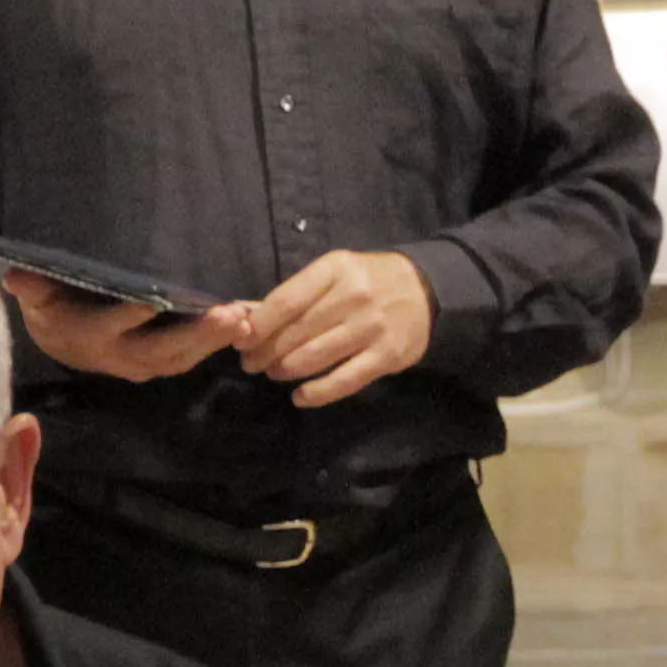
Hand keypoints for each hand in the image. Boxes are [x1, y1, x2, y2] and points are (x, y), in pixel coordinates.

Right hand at [7, 269, 249, 382]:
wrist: (61, 344)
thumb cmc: (54, 310)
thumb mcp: (38, 298)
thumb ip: (32, 288)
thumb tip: (16, 276)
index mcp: (89, 337)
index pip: (110, 328)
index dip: (129, 317)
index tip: (153, 302)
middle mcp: (121, 356)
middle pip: (161, 349)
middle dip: (196, 334)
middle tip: (228, 315)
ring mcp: (144, 363)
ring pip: (183, 357)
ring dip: (215, 341)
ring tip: (245, 321)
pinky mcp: (161, 363)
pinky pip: (191, 357)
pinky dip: (217, 344)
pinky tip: (244, 326)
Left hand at [238, 249, 438, 408]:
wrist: (426, 290)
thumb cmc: (368, 281)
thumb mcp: (334, 272)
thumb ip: (296, 293)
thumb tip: (244, 314)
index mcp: (334, 270)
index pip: (285, 302)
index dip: (257, 326)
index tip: (239, 341)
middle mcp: (353, 297)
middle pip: (295, 333)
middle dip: (265, 352)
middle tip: (251, 363)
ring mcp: (371, 328)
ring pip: (314, 358)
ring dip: (285, 370)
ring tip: (273, 373)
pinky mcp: (386, 356)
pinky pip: (343, 381)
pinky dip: (316, 393)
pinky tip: (300, 396)